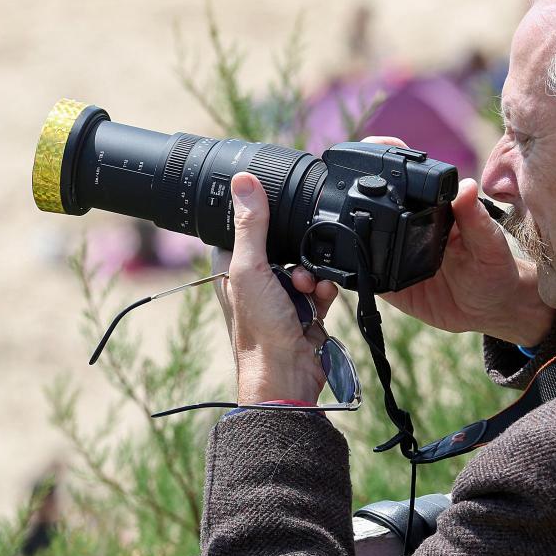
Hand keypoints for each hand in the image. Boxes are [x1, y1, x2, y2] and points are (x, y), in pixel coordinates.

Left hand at [211, 172, 339, 403]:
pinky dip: (325, 291)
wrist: (289, 375)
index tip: (276, 217)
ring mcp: (281, 296)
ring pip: (306, 264)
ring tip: (308, 289)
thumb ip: (251, 225)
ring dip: (313, 274)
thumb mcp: (251, 269)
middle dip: (298, 252)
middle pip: (283, 244)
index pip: (246, 228)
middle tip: (295, 270)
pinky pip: (322, 286)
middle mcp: (255, 281)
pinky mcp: (305, 310)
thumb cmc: (260, 330)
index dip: (262, 222)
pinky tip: (322, 301)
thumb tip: (243, 180)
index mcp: (231, 268)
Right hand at [347, 136, 552, 347]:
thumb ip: (476, 219)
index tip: (373, 147)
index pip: (407, 177)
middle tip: (341, 181)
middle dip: (353, 186)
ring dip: (344, 226)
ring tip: (330, 220)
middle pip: (375, 200)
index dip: (387, 158)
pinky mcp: (388, 282)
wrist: (489, 308)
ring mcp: (395, 252)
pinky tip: (339, 266)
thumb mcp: (489, 245)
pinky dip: (349, 270)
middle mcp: (409, 224)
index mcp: (433, 207)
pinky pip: (363, 274)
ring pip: (361, 234)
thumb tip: (467, 187)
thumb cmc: (494, 269)